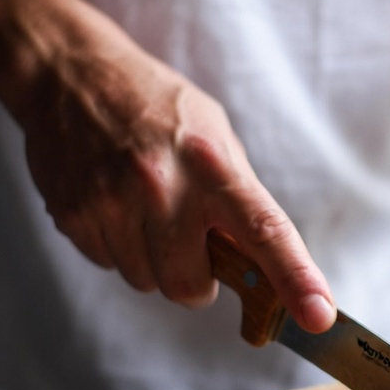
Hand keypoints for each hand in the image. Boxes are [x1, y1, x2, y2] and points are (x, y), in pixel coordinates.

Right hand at [3, 0, 334, 328]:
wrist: (71, 74)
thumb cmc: (157, 105)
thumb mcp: (215, 134)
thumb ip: (239, 197)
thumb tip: (266, 263)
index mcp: (213, 165)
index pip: (265, 230)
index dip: (295, 278)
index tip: (318, 315)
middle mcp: (163, 187)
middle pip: (189, 286)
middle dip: (195, 277)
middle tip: (189, 239)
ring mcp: (112, 203)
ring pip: (146, 281)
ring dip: (152, 260)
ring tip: (143, 206)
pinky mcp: (73, 215)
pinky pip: (107, 265)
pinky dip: (117, 246)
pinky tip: (113, 202)